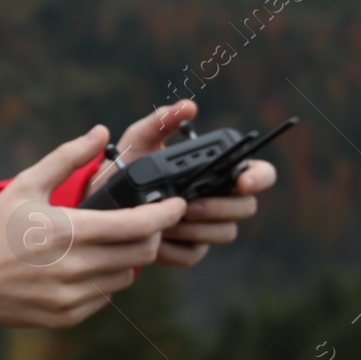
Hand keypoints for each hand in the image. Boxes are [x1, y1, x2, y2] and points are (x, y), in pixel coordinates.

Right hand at [0, 125, 184, 327]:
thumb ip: (67, 157)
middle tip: (146, 221)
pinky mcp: (66, 317)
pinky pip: (106, 296)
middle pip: (142, 252)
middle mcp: (74, 268)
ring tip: (113, 241)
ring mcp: (71, 297)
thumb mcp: (26, 184)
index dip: (166, 214)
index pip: (139, 225)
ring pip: (127, 275)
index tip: (177, 204)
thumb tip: (101, 131)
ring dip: (129, 257)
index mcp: (69, 231)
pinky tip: (90, 264)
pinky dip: (108, 279)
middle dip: (152, 234)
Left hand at [91, 100, 276, 267]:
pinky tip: (154, 237)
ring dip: (196, 227)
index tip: (242, 182)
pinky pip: (194, 253)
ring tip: (164, 220)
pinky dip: (174, 247)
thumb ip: (162, 121)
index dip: (259, 178)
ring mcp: (209, 227)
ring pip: (225, 232)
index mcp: (220, 170)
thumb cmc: (125, 167)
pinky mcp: (190, 250)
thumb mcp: (138, 141)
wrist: (100, 205)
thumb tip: (189, 106)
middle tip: (188, 204)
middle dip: (219, 207)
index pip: (260, 173)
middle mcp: (222, 198)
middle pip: (246, 207)